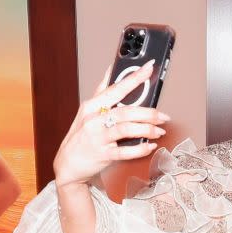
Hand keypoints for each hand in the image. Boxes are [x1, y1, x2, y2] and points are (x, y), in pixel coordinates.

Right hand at [53, 61, 170, 188]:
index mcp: (92, 105)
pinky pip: (125, 152)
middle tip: (163, 116)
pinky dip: (140, 149)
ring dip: (147, 129)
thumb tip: (111, 69)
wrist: (68, 165)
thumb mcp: (86, 111)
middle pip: (125, 111)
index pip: (116, 88)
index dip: (134, 78)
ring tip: (159, 131)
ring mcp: (97, 137)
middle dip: (148, 112)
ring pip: (126, 129)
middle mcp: (93, 120)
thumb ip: (101, 92)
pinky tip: (149, 146)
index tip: (148, 68)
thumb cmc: (80, 137)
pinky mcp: (102, 155)